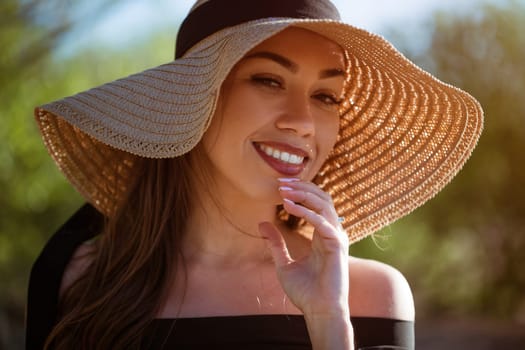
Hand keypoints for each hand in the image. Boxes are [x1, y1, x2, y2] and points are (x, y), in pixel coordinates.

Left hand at [258, 178, 349, 317]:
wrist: (318, 311)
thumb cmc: (305, 292)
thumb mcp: (283, 264)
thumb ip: (275, 244)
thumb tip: (262, 224)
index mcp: (323, 235)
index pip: (316, 203)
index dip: (300, 191)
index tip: (279, 185)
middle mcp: (332, 233)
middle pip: (322, 198)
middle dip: (302, 187)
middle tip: (280, 183)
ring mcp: (337, 238)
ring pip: (324, 204)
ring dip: (303, 194)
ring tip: (283, 190)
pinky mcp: (337, 245)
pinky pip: (322, 221)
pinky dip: (305, 211)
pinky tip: (288, 206)